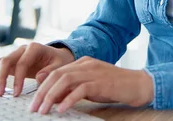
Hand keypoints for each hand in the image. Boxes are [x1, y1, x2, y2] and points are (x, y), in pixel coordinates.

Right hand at [0, 42, 74, 96]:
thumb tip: (39, 78)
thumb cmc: (59, 60)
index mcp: (34, 48)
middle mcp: (22, 49)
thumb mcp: (60, 65)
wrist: (58, 56)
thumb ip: (51, 71)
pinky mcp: (12, 62)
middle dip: (0, 78)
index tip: (16, 93)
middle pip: (5, 60)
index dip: (17, 79)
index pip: (22, 63)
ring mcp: (16, 55)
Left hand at [29, 56, 153, 114]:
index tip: (35, 101)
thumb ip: (74, 88)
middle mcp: (86, 64)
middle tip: (34, 108)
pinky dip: (69, 99)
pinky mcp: (101, 82)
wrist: (138, 84)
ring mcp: (93, 71)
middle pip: (57, 75)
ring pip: (65, 80)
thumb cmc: (115, 87)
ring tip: (43, 110)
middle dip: (42, 92)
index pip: (56, 72)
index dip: (43, 87)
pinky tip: (62, 109)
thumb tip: (55, 98)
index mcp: (82, 63)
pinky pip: (80, 89)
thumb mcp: (91, 87)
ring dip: (51, 96)